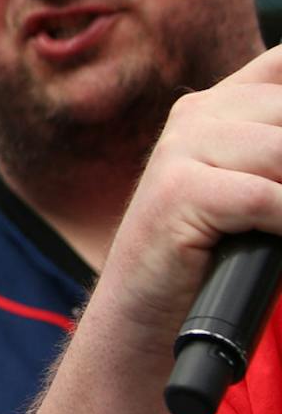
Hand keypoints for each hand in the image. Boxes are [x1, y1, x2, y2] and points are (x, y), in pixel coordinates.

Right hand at [91, 43, 281, 355]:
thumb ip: (275, 149)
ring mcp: (180, 148)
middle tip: (281, 204)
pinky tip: (273, 244)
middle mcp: (197, 113)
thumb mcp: (256, 185)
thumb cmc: (214, 253)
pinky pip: (263, 196)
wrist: (145, 309)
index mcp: (218, 104)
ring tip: (277, 225)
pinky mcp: (176, 192)